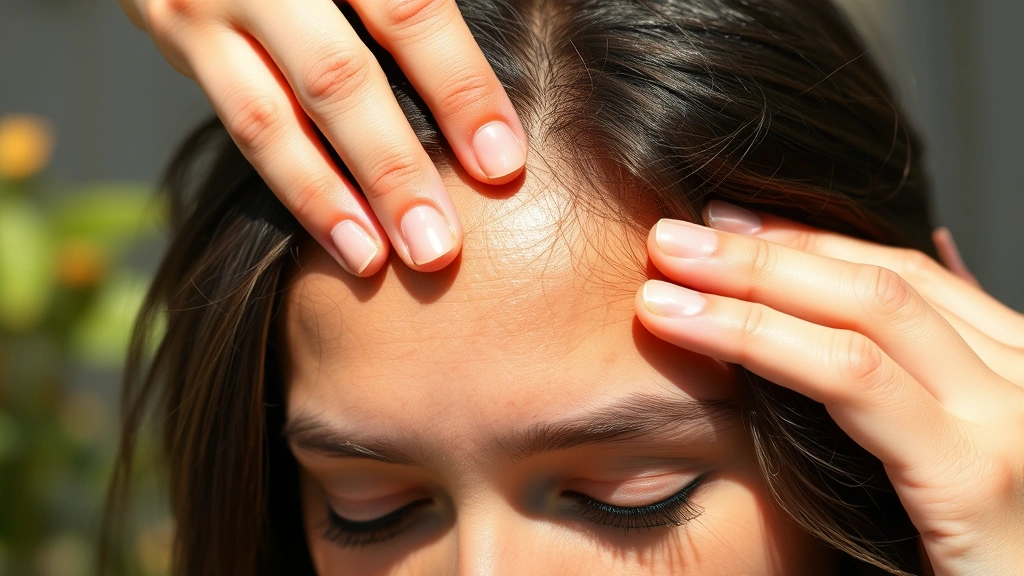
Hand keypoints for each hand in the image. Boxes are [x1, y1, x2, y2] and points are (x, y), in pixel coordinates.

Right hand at [120, 0, 526, 274]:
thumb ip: (419, 8)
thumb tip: (504, 77)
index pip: (411, 11)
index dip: (460, 88)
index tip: (503, 163)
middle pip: (338, 77)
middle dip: (393, 168)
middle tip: (438, 247)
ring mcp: (204, 1)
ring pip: (269, 117)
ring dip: (327, 199)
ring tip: (377, 261)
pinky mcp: (171, 32)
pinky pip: (236, 123)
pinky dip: (292, 185)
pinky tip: (337, 234)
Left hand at [634, 201, 1023, 574]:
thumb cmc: (969, 567)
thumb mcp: (933, 473)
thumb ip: (895, 410)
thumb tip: (808, 352)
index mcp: (1012, 375)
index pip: (904, 282)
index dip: (809, 246)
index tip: (728, 229)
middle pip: (881, 283)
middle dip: (769, 251)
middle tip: (678, 233)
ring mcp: (1008, 423)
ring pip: (863, 315)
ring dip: (749, 281)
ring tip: (665, 264)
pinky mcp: (970, 476)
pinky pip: (849, 381)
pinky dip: (757, 339)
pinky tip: (689, 324)